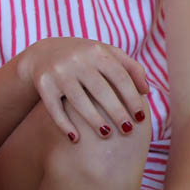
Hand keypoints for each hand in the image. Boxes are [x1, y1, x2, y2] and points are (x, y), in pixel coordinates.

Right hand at [15, 37, 149, 141]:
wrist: (43, 53)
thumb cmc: (84, 58)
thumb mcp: (105, 54)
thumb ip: (130, 67)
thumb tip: (146, 91)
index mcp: (96, 51)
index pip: (120, 76)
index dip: (132, 98)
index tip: (140, 118)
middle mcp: (76, 59)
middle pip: (100, 90)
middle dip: (116, 112)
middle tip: (127, 130)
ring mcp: (58, 71)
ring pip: (78, 100)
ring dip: (94, 120)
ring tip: (106, 134)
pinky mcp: (43, 84)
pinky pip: (54, 108)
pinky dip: (64, 124)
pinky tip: (75, 138)